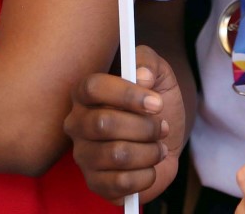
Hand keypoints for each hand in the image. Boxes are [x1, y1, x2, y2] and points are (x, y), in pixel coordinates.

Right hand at [64, 45, 183, 204]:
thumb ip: (148, 62)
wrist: (167, 140)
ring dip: (149, 151)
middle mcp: (77, 123)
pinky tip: (151, 167)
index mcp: (85, 93)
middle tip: (162, 127)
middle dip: (144, 127)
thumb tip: (141, 76)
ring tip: (159, 147)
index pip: (93, 88)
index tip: (156, 102)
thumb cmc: (156, 104)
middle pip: (104, 124)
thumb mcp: (158, 74)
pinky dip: (146, 175)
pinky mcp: (95, 183)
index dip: (126, 94)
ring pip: (116, 155)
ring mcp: (83, 155)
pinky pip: (121, 183)